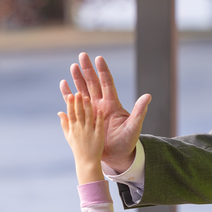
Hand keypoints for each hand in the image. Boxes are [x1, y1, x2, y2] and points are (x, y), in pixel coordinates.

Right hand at [58, 93, 104, 183]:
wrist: (86, 162)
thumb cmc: (77, 148)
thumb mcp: (68, 136)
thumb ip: (64, 123)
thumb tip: (59, 112)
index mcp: (73, 128)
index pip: (71, 114)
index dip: (70, 104)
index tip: (70, 95)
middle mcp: (80, 129)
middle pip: (79, 114)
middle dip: (78, 103)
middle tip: (78, 92)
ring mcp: (89, 132)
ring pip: (88, 117)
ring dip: (88, 107)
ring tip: (87, 97)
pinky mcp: (98, 136)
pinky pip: (98, 125)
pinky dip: (99, 118)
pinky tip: (100, 109)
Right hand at [60, 53, 150, 172]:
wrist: (117, 155)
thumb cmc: (128, 141)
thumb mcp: (134, 126)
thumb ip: (140, 111)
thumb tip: (148, 96)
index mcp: (113, 104)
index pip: (107, 83)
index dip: (103, 71)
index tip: (99, 58)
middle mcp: (102, 104)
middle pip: (93, 83)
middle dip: (88, 69)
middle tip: (82, 56)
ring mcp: (92, 110)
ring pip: (83, 90)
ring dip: (78, 79)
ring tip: (73, 66)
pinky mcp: (84, 118)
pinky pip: (74, 104)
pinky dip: (69, 95)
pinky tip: (64, 84)